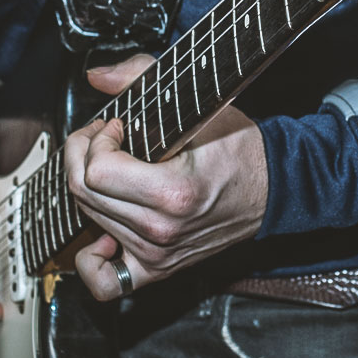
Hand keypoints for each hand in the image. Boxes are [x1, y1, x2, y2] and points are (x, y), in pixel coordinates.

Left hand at [64, 54, 269, 302]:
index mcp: (172, 192)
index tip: (115, 127)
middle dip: (84, 155)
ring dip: (89, 189)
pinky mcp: (157, 268)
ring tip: (112, 170)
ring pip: (88, 220)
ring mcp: (157, 253)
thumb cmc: (241, 150)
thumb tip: (99, 76)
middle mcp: (161, 229)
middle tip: (104, 140)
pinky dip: (91, 260)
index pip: (97, 170)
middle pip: (84, 193)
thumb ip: (143, 77)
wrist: (273, 189)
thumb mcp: (198, 104)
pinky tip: (101, 233)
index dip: (96, 139)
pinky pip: (105, 282)